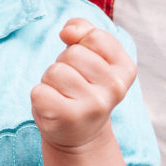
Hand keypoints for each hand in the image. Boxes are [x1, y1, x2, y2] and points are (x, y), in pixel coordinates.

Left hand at [31, 18, 136, 150]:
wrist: (80, 135)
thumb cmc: (83, 87)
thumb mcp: (91, 56)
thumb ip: (84, 31)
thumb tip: (67, 31)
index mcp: (126, 69)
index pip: (95, 37)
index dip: (81, 44)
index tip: (85, 63)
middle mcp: (115, 88)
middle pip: (73, 54)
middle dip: (64, 63)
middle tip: (72, 84)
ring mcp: (94, 105)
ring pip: (55, 71)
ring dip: (50, 80)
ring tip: (63, 95)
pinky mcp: (69, 118)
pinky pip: (39, 91)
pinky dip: (39, 96)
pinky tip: (53, 108)